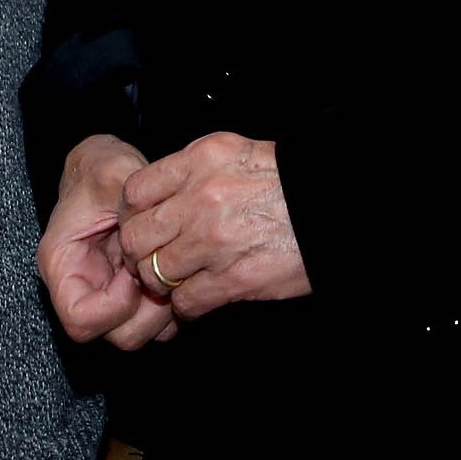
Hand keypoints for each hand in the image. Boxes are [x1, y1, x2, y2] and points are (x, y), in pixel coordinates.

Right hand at [37, 134, 178, 350]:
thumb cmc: (102, 169)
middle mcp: (82, 288)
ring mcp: (108, 296)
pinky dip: (172, 307)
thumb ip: (127, 194)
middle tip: (161, 274)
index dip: (113, 305)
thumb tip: (146, 227)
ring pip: (138, 334)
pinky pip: (156, 324)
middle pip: (115, 336)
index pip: (80, 319)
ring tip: (171, 271)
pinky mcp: (131, 297)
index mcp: (62, 265)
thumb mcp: (112, 171)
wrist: (107, 170)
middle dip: (146, 311)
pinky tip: (175, 272)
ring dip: (163, 312)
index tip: (133, 272)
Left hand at [115, 132, 311, 321]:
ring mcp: (214, 242)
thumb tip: (157, 191)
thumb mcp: (230, 152)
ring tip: (174, 281)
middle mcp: (200, 200)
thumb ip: (189, 169)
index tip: (139, 224)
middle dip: (137, 253)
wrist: (329, 208)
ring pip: (155, 273)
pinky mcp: (234, 280)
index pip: (134, 192)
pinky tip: (196, 299)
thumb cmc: (283, 179)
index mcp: (198, 163)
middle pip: (136, 237)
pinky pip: (186, 302)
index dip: (130, 214)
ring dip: (160, 283)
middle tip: (148, 258)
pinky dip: (186, 307)